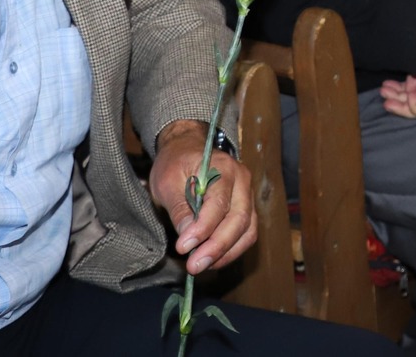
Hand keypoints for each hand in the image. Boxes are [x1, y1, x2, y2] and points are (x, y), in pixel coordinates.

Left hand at [149, 119, 257, 275]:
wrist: (186, 149)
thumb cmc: (175, 163)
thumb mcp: (167, 181)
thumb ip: (179, 208)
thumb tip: (187, 236)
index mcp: (223, 167)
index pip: (219, 203)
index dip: (203, 228)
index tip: (183, 247)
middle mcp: (242, 180)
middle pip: (239, 219)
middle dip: (217, 247)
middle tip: (194, 266)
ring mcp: (247, 195)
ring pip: (247, 230)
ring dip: (226, 253)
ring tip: (201, 265)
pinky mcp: (246, 209)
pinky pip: (247, 234)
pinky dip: (232, 251)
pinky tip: (212, 260)